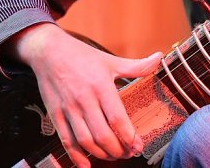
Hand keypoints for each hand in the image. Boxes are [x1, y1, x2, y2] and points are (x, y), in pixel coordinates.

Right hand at [10, 23, 161, 167]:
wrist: (49, 52)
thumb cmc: (82, 56)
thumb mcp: (111, 60)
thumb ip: (136, 66)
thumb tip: (159, 58)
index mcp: (101, 87)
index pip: (117, 118)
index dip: (129, 136)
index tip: (138, 146)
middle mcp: (84, 100)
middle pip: (102, 134)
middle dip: (117, 150)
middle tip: (128, 154)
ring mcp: (68, 109)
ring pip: (85, 141)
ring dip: (101, 154)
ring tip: (113, 156)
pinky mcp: (55, 115)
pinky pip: (66, 140)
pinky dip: (76, 156)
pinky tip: (86, 164)